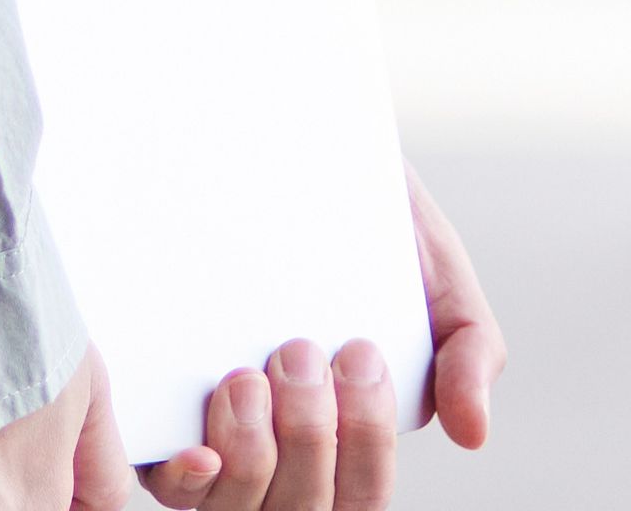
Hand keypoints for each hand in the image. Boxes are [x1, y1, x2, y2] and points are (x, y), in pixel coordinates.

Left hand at [140, 177, 504, 506]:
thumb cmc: (368, 229)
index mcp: (349, 435)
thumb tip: (474, 433)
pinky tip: (198, 447)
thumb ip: (468, 350)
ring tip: (248, 375)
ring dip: (252, 453)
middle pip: (303, 509)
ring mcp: (220, 447)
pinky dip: (188, 480)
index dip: (362, 447)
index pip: (361, 495)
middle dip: (309, 439)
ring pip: (236, 509)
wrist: (288, 155)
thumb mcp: (434, 279)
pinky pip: (171, 489)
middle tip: (301, 351)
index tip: (358, 356)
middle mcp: (284, 455)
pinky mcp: (157, 426)